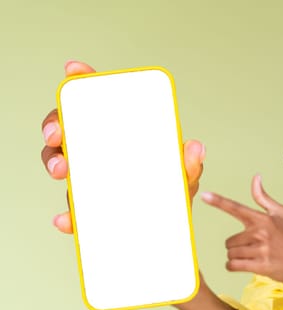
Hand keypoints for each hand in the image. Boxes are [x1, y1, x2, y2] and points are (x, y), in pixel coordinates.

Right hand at [41, 61, 204, 232]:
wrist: (166, 234)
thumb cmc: (172, 195)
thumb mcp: (184, 178)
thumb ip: (190, 165)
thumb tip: (195, 147)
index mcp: (123, 136)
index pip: (99, 104)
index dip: (84, 82)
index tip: (74, 70)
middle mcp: (101, 152)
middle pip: (68, 128)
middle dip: (55, 124)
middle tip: (57, 135)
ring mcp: (90, 179)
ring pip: (60, 161)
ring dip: (53, 161)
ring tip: (62, 170)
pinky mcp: (87, 210)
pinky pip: (71, 210)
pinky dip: (68, 216)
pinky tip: (66, 219)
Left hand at [201, 175, 282, 288]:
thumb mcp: (280, 214)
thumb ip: (263, 197)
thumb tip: (256, 178)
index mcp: (262, 219)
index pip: (236, 208)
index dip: (219, 201)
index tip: (205, 195)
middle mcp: (260, 232)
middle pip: (229, 241)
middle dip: (236, 246)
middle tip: (253, 248)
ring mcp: (261, 249)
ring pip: (230, 254)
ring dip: (237, 257)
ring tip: (253, 256)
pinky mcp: (260, 265)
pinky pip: (233, 265)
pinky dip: (234, 266)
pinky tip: (245, 265)